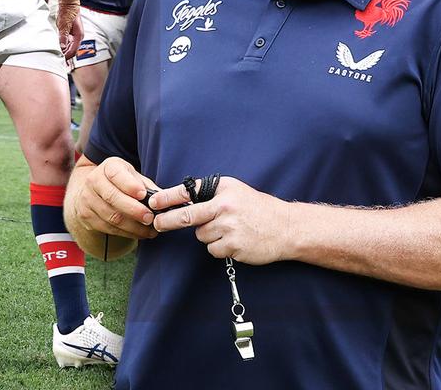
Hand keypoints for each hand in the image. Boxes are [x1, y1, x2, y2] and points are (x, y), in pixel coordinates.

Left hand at [55, 0, 81, 58]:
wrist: (69, 3)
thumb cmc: (68, 12)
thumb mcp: (64, 25)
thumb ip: (63, 37)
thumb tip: (62, 48)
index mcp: (79, 36)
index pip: (73, 51)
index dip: (66, 57)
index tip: (60, 62)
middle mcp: (78, 37)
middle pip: (72, 51)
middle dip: (66, 57)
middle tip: (58, 63)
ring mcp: (75, 35)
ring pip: (70, 47)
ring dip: (64, 52)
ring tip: (57, 58)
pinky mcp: (70, 33)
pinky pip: (67, 43)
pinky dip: (63, 47)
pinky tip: (58, 50)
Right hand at [67, 156, 158, 240]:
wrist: (93, 190)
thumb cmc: (121, 182)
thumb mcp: (133, 176)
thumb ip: (146, 185)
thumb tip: (163, 199)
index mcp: (108, 167)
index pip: (117, 175)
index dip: (130, 185)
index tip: (143, 194)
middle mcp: (94, 181)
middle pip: (113, 198)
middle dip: (134, 210)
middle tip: (150, 218)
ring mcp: (87, 200)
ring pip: (111, 216)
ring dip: (133, 226)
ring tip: (149, 230)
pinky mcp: (86, 217)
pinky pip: (108, 228)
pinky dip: (127, 233)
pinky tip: (139, 233)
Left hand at [150, 176, 294, 265]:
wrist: (286, 228)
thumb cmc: (260, 210)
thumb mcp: (237, 193)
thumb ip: (213, 197)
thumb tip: (183, 204)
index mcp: (224, 189)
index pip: (190, 191)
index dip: (168, 197)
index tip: (153, 203)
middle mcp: (225, 206)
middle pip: (187, 215)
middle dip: (168, 221)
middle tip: (158, 224)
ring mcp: (229, 226)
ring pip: (202, 235)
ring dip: (210, 236)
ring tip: (230, 231)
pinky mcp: (232, 245)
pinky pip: (213, 249)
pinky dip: (220, 248)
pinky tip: (236, 242)